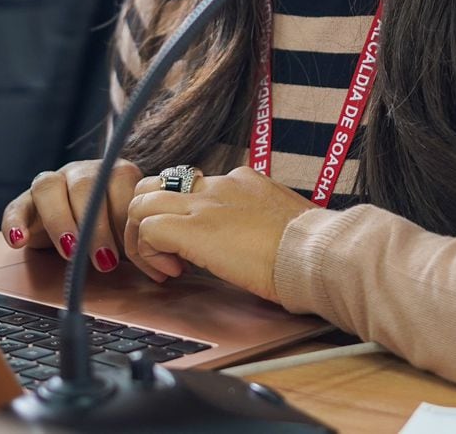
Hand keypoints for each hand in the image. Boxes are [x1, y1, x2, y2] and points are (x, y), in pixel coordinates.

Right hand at [0, 158, 143, 273]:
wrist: (78, 227)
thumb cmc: (112, 232)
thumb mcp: (130, 235)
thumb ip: (144, 244)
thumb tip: (166, 272)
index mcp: (113, 173)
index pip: (120, 180)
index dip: (125, 214)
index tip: (131, 248)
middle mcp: (82, 173)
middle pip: (85, 184)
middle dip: (96, 225)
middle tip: (105, 261)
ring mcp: (53, 183)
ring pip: (49, 187)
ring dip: (60, 221)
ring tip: (71, 252)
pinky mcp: (25, 202)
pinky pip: (16, 206)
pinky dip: (15, 222)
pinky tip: (19, 241)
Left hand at [124, 165, 315, 302]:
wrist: (313, 252)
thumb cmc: (308, 249)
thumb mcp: (278, 224)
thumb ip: (255, 223)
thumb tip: (247, 243)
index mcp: (240, 181)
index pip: (190, 185)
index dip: (180, 216)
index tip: (191, 249)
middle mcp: (218, 184)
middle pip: (155, 185)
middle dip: (148, 220)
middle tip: (165, 255)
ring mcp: (203, 202)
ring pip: (141, 202)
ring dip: (141, 238)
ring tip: (164, 266)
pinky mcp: (193, 227)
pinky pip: (148, 229)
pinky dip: (149, 253)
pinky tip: (173, 273)